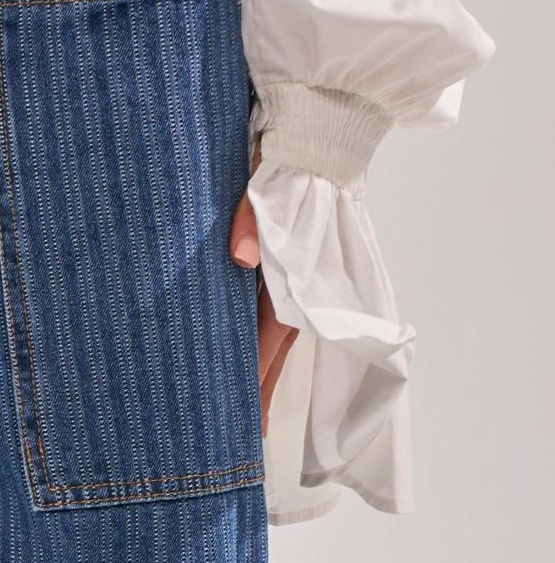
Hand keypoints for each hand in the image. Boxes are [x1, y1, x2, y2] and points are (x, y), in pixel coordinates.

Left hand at [230, 142, 298, 430]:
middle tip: (242, 443)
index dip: (255, 386)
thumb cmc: (288, 148)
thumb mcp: (263, 176)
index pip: (267, 343)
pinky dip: (262, 344)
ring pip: (275, 338)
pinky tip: (247, 362)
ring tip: (248, 418)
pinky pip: (274, 314)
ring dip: (262, 375)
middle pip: (272, 352)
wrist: (323, 119)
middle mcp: (295, 281)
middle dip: (257, 396)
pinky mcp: (286, 263)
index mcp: (286, 270)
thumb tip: (240, 258)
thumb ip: (248, 220)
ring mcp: (293, 275)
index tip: (246, 426)